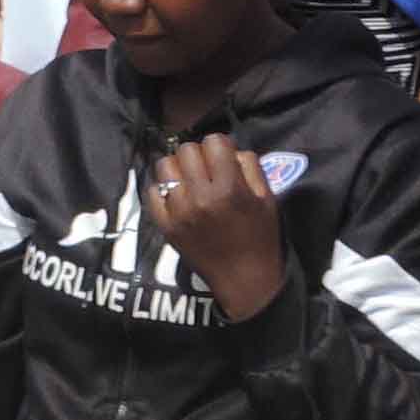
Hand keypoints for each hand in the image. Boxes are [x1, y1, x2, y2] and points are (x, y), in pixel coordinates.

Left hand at [146, 131, 287, 319]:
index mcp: (230, 188)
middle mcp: (201, 197)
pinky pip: (153, 192)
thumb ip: (250, 166)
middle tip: (207, 170)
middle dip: (198, 155)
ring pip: (165, 166)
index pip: (213, 140)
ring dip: (178, 168)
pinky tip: (178, 198)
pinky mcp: (166, 226)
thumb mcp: (266, 197)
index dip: (220, 146)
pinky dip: (164, 190)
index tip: (223, 158)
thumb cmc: (259, 236)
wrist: (243, 279)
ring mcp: (179, 212)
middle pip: (186, 149)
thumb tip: (228, 149)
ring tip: (190, 181)